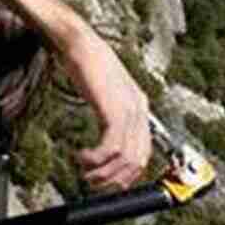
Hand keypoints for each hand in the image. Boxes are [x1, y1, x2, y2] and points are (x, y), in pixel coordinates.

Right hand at [65, 34, 151, 191]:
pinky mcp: (114, 109)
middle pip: (137, 160)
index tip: (110, 182)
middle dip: (115, 179)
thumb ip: (113, 113)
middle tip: (93, 182)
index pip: (144, 152)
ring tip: (85, 171)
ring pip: (124, 158)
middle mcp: (139, 110)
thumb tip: (109, 139)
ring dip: (103, 172)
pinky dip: (96, 158)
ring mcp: (129, 110)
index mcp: (140, 106)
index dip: (128, 174)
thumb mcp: (107, 93)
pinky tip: (82, 156)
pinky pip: (111, 147)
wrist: (80, 43)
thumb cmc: (88, 64)